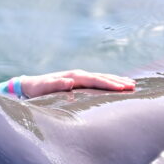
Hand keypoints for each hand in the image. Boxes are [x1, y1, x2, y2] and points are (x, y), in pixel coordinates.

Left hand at [19, 69, 134, 97]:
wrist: (30, 84)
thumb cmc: (37, 89)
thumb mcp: (43, 88)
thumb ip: (56, 85)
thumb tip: (69, 81)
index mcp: (74, 77)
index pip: (95, 80)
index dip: (109, 84)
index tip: (122, 88)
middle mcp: (79, 74)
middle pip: (102, 77)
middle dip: (118, 81)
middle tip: (133, 86)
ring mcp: (80, 76)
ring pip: (102, 78)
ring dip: (117, 80)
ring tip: (132, 84)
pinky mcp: (79, 81)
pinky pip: (98, 81)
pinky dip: (109, 81)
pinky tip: (117, 84)